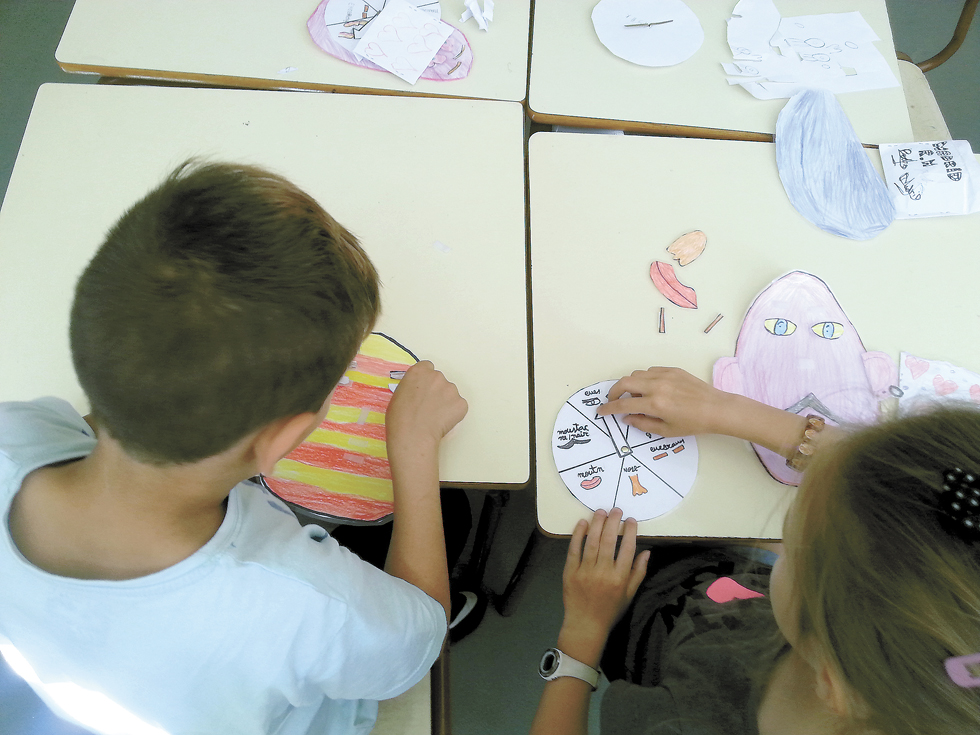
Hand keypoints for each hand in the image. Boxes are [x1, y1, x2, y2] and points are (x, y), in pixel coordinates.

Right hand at [386, 361, 467, 450]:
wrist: (413, 434)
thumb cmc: (400, 418)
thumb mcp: (399, 394)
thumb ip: (412, 386)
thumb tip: (418, 392)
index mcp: (419, 371)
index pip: (427, 367)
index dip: (425, 380)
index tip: (424, 388)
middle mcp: (437, 376)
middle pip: (440, 379)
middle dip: (436, 390)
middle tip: (429, 406)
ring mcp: (451, 389)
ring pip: (450, 393)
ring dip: (445, 401)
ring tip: (434, 416)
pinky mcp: (461, 403)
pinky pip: (459, 406)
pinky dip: (454, 413)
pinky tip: (442, 421)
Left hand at [558, 509, 649, 667]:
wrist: (586, 625)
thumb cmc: (610, 610)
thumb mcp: (630, 594)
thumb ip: (639, 572)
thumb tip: (647, 552)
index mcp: (620, 578)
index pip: (627, 549)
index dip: (630, 532)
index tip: (631, 520)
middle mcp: (603, 572)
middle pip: (608, 541)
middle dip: (613, 522)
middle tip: (616, 510)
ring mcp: (585, 571)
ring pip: (591, 542)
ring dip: (596, 524)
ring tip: (601, 511)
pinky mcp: (570, 571)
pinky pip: (574, 549)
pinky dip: (578, 535)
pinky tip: (582, 523)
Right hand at [595, 367, 732, 437]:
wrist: (716, 409)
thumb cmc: (693, 423)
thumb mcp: (666, 430)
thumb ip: (642, 423)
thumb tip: (626, 417)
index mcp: (655, 404)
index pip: (623, 404)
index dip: (609, 408)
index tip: (601, 411)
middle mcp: (657, 386)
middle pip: (624, 382)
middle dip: (614, 391)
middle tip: (613, 400)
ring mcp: (665, 375)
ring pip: (637, 374)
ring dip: (630, 384)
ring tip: (637, 397)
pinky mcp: (673, 370)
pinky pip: (651, 371)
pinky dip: (645, 379)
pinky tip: (651, 389)